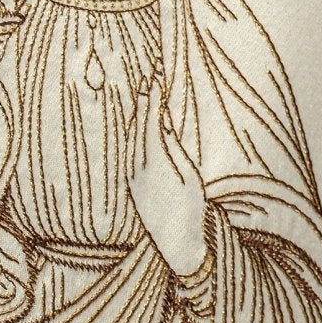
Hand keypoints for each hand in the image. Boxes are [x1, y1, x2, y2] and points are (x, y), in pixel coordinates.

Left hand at [127, 73, 208, 278]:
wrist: (178, 243)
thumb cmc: (191, 209)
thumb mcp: (188, 174)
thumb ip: (172, 147)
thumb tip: (161, 123)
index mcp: (155, 165)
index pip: (150, 124)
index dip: (152, 100)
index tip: (155, 80)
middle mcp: (138, 171)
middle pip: (138, 128)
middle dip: (142, 103)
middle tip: (147, 79)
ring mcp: (132, 179)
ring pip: (131, 140)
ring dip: (137, 117)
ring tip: (143, 95)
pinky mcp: (132, 187)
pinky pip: (130, 153)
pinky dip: (135, 134)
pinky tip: (140, 125)